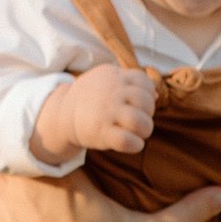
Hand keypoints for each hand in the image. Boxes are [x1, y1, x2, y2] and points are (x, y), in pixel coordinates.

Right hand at [36, 62, 156, 161]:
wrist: (64, 114)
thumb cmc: (94, 99)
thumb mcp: (109, 82)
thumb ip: (132, 84)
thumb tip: (156, 94)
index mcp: (115, 77)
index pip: (144, 82)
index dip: (148, 94)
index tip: (138, 104)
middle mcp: (112, 92)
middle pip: (146, 102)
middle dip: (148, 113)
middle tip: (139, 120)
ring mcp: (106, 112)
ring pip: (140, 122)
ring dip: (145, 130)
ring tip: (138, 132)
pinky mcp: (101, 132)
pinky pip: (127, 141)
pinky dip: (136, 145)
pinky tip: (133, 143)